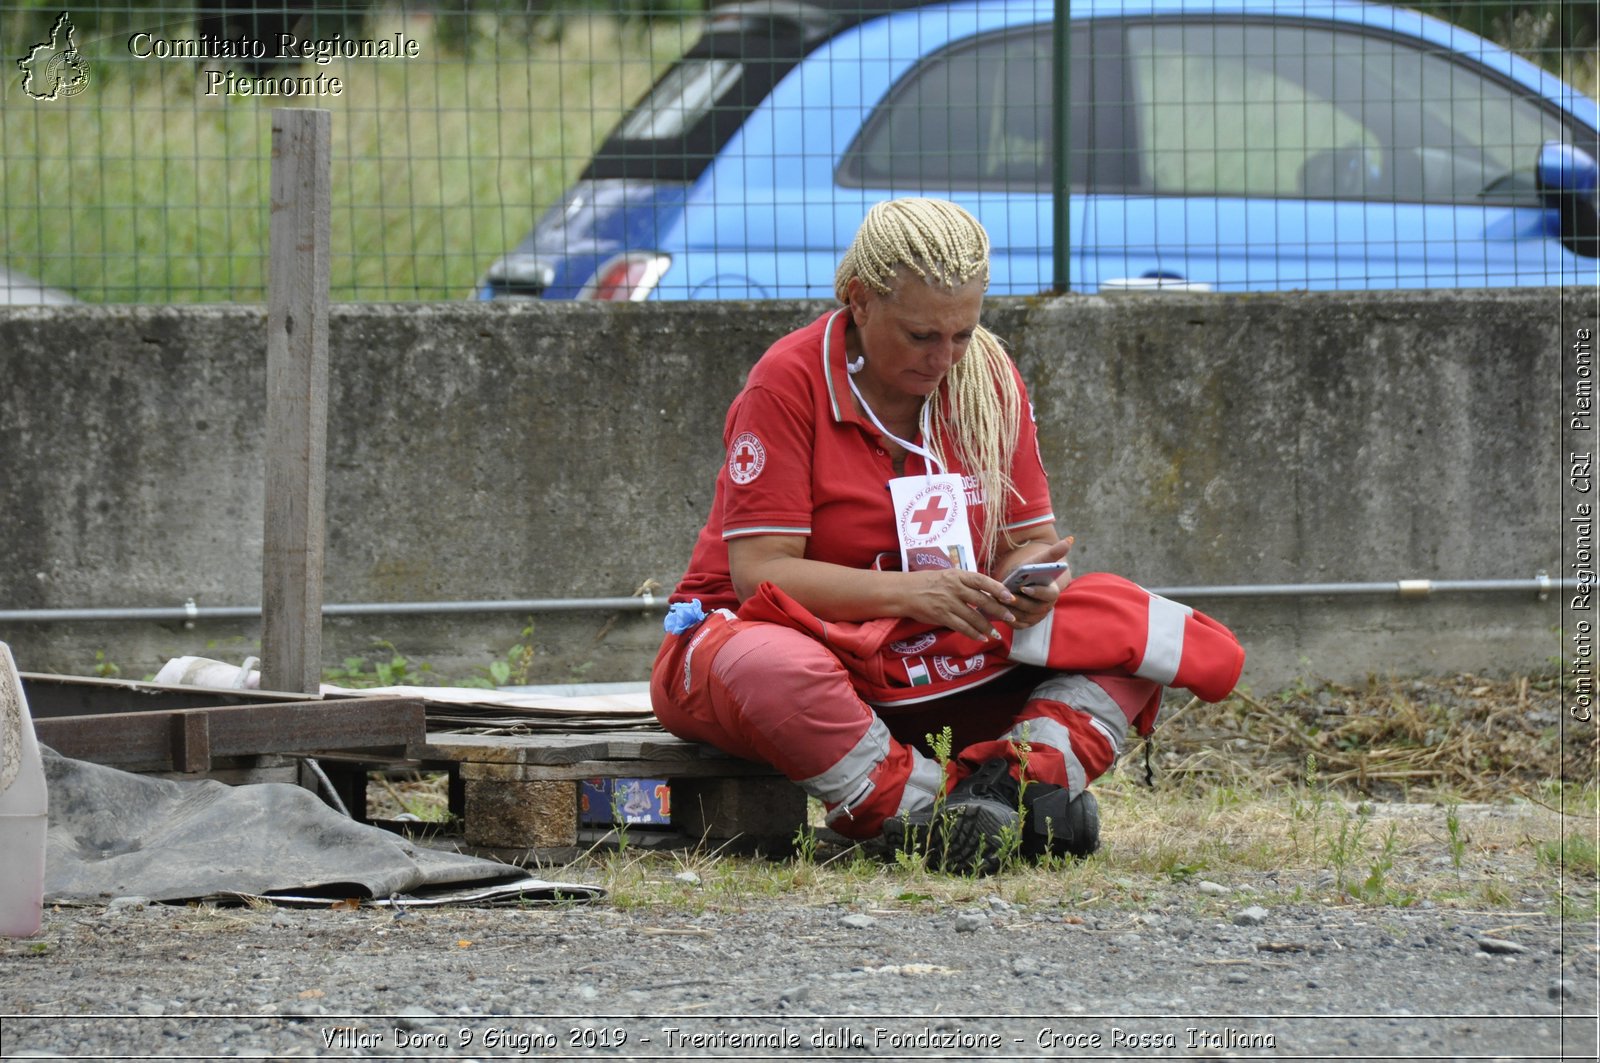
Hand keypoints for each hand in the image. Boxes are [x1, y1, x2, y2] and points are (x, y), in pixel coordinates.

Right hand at [898, 567, 1016, 642]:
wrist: (905, 592)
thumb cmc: (928, 582)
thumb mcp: (948, 575)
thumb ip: (965, 583)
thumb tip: (987, 592)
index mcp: (958, 575)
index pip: (982, 580)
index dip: (997, 588)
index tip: (1010, 597)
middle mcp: (954, 588)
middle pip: (981, 600)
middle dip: (998, 610)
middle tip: (1011, 618)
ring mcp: (948, 603)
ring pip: (973, 617)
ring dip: (987, 627)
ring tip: (997, 633)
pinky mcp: (941, 616)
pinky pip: (961, 627)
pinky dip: (973, 633)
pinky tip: (981, 637)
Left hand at [997, 536, 1072, 629]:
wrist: (1020, 582)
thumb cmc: (1030, 570)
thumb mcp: (1039, 561)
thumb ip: (1053, 553)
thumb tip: (1070, 539)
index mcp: (1052, 591)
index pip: (1048, 594)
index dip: (1037, 592)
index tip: (1023, 588)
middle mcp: (1046, 606)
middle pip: (1034, 608)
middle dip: (1019, 602)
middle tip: (1005, 597)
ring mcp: (1036, 617)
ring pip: (1024, 617)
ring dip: (1011, 611)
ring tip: (998, 602)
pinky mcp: (1026, 623)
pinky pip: (1017, 624)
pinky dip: (1007, 619)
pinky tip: (997, 610)